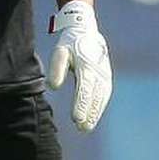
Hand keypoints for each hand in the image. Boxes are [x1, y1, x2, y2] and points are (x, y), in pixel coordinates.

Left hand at [46, 0, 112, 132]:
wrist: (86, 31)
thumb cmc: (69, 43)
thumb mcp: (60, 52)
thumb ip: (57, 69)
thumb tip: (53, 87)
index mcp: (87, 67)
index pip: (84, 90)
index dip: (81, 105)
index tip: (76, 119)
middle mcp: (99, 72)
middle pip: (94, 97)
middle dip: (89, 113)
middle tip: (82, 128)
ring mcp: (104, 75)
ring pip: (101, 98)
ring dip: (95, 113)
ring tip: (86, 127)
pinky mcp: (106, 76)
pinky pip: (104, 94)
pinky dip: (99, 106)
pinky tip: (93, 116)